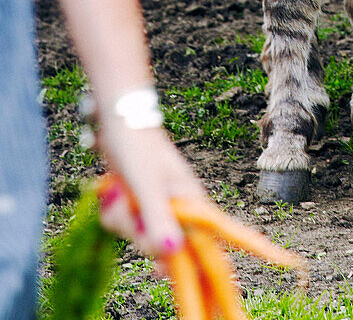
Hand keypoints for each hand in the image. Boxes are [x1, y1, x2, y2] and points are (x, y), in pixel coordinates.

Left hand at [95, 123, 204, 257]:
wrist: (118, 121)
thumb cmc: (138, 148)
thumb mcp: (148, 186)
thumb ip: (159, 219)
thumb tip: (172, 252)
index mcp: (191, 199)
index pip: (199, 241)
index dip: (183, 260)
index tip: (158, 270)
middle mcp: (176, 204)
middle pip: (160, 243)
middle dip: (138, 232)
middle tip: (131, 211)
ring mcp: (155, 204)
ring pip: (138, 234)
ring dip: (122, 219)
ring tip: (119, 194)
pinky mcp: (137, 202)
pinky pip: (124, 224)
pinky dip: (114, 213)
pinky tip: (113, 193)